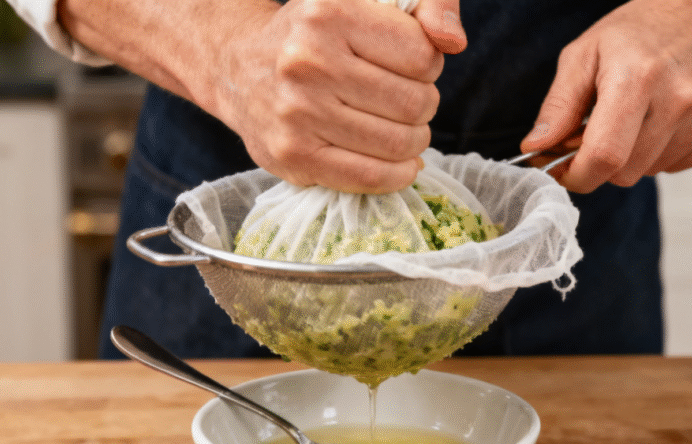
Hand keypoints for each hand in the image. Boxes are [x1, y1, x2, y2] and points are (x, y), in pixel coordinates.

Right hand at [212, 0, 464, 192]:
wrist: (238, 68)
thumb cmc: (315, 35)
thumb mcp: (364, 1)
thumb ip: (425, 7)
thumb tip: (453, 41)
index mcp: (329, 11)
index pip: (422, 55)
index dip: (428, 65)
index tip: (409, 66)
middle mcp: (308, 60)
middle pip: (415, 103)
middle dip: (423, 106)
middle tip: (404, 102)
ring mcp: (297, 112)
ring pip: (399, 143)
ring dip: (413, 141)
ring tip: (399, 130)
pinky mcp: (293, 156)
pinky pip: (371, 177)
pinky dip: (398, 174)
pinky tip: (398, 162)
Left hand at [520, 0, 691, 192]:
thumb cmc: (640, 31)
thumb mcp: (584, 54)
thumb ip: (558, 106)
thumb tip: (536, 147)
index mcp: (638, 78)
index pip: (603, 156)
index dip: (575, 175)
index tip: (561, 170)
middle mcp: (678, 101)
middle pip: (622, 173)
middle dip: (598, 163)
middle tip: (593, 133)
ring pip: (645, 173)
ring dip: (628, 157)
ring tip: (631, 118)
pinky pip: (672, 167)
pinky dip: (656, 153)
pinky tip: (658, 121)